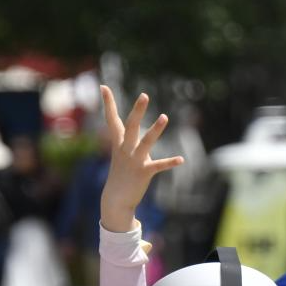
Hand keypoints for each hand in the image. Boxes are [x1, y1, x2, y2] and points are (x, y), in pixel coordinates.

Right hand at [99, 86, 183, 232]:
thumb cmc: (121, 174)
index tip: (103, 86)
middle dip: (137, 110)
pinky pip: (158, 165)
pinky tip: (181, 159)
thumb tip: (122, 127)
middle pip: (130, 126)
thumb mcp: (120, 153)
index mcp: (118, 143)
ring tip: (165, 116)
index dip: (108, 103)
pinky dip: (170, 162)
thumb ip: (124, 139)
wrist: (116, 199)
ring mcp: (134, 160)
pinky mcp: (144, 172)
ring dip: (156, 130)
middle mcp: (125, 149)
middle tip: (144, 95)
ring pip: (146, 142)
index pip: (112, 120)